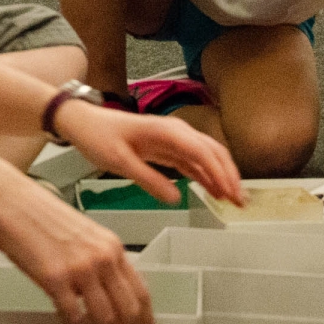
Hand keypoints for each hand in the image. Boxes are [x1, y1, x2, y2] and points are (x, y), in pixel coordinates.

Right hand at [0, 173, 154, 323]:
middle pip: (128, 310)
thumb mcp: (82, 233)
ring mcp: (80, 268)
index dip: (147, 320)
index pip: (141, 291)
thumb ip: (98, 259)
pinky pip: (74, 317)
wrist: (10, 202)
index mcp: (111, 246)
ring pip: (106, 319)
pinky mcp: (55, 278)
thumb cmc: (40, 214)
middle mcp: (102, 257)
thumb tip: (104, 290)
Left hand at [56, 100, 243, 204]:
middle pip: (212, 152)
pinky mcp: (167, 147)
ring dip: (222, 176)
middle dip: (229, 175)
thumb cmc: (98, 136)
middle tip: (241, 201)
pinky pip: (193, 162)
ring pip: (206, 156)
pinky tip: (214, 190)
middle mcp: (175, 132)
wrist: (83, 122)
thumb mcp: (119, 161)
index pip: (203, 152)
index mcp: (166, 131)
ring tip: (234, 200)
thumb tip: (177, 197)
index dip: (220, 173)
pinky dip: (207, 175)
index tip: (231, 194)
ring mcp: (172, 139)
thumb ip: (148, 179)